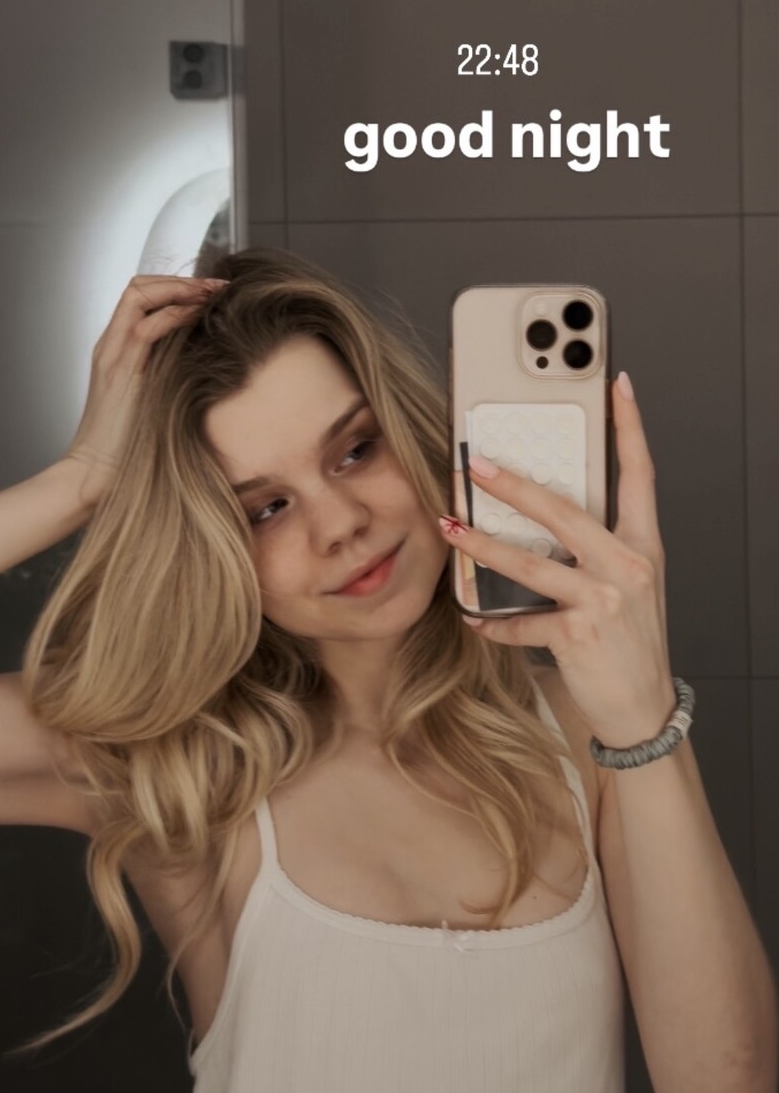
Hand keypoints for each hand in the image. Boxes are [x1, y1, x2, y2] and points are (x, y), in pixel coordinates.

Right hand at [61, 273, 226, 511]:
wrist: (96, 474)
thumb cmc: (127, 449)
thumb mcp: (152, 403)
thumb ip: (167, 376)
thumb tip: (206, 364)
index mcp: (116, 351)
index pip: (140, 298)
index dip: (175, 288)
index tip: (211, 294)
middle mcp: (111, 346)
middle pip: (137, 286)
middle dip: (179, 279)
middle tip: (215, 286)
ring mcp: (112, 355)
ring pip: (139, 295)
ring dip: (180, 288)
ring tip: (211, 293)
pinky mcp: (119, 371)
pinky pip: (146, 327)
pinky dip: (174, 313)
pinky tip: (198, 315)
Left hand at [438, 375, 676, 747]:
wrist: (642, 705)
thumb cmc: (631, 642)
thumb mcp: (631, 586)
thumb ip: (600, 549)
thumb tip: (547, 517)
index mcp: (642, 546)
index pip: (640, 475)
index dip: (630, 428)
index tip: (617, 386)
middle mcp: (627, 566)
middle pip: (565, 512)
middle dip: (515, 486)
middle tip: (477, 464)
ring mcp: (603, 600)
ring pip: (530, 563)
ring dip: (483, 545)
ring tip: (450, 528)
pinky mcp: (578, 634)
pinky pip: (521, 623)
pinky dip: (493, 624)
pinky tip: (473, 618)